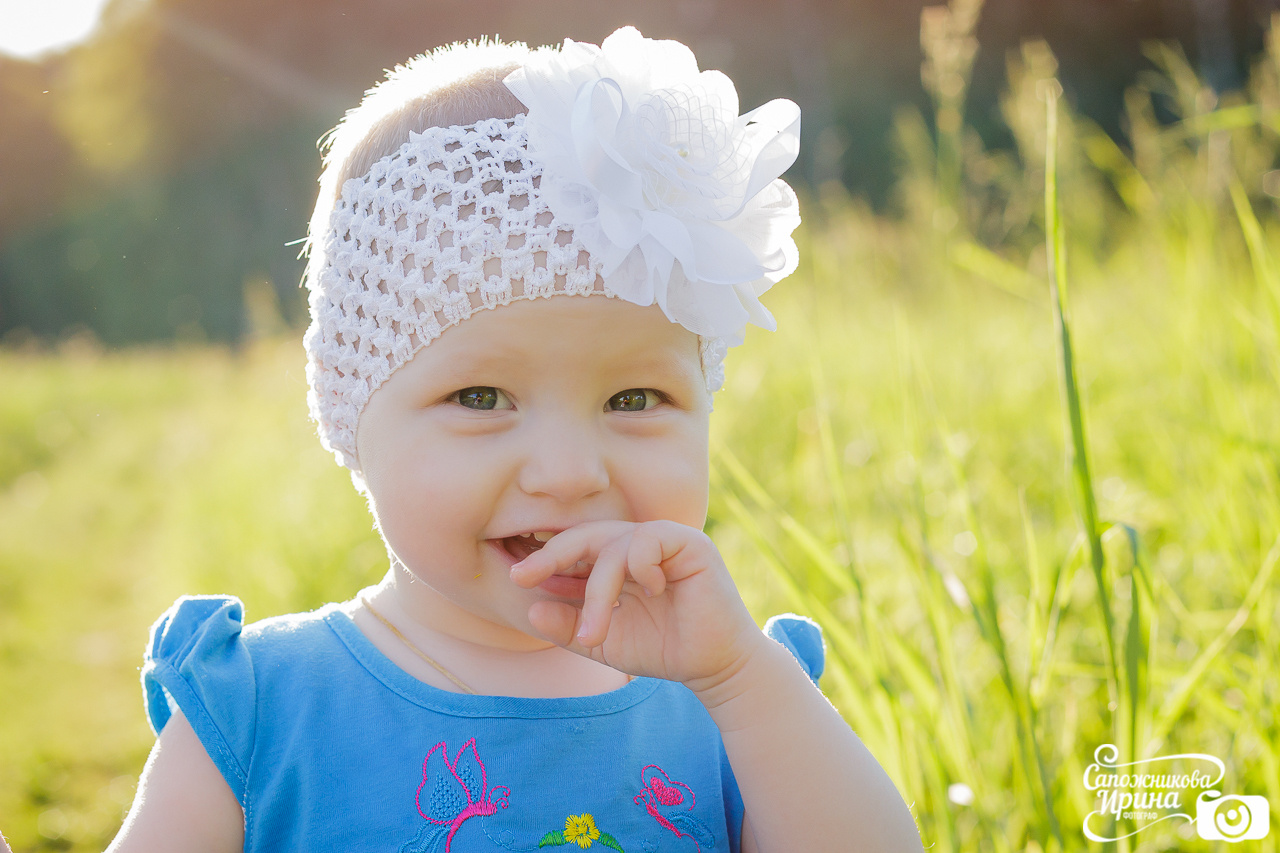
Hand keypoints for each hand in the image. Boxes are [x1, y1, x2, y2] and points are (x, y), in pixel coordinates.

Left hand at [508, 519, 762, 687]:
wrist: (713, 667)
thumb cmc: (662, 649)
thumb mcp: (604, 641)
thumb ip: (570, 628)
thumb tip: (531, 611)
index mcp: (617, 559)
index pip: (576, 548)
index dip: (545, 559)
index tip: (516, 577)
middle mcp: (638, 543)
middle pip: (586, 535)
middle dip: (552, 555)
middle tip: (525, 577)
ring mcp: (664, 540)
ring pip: (612, 545)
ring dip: (596, 591)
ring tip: (596, 633)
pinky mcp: (690, 542)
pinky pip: (647, 540)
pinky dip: (639, 566)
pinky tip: (650, 592)